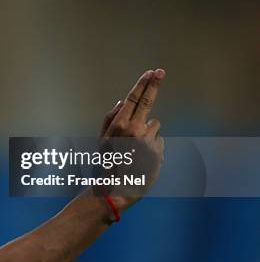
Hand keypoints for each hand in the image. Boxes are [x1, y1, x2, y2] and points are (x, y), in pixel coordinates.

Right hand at [99, 69, 165, 210]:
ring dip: (148, 130)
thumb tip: (120, 102)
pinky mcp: (158, 151)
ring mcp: (148, 140)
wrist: (116, 190)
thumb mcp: (101, 140)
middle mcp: (135, 130)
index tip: (152, 72)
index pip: (133, 98)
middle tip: (160, 71)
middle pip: (148, 101)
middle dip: (153, 85)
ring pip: (154, 125)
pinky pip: (158, 140)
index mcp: (119, 126)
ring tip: (136, 148)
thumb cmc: (105, 164)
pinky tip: (142, 156)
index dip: (143, 83)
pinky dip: (152, 145)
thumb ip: (110, 119)